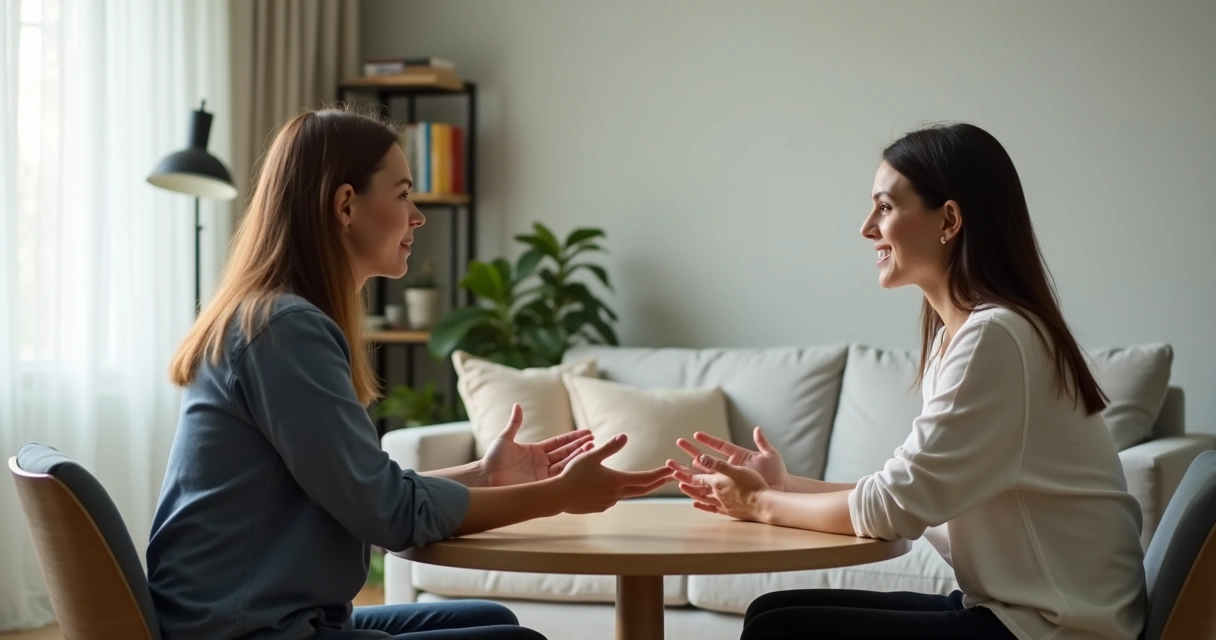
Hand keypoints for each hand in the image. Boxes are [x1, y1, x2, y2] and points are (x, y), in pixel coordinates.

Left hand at [482, 404, 594, 486]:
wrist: (486, 479)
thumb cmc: (493, 459)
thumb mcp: (505, 439)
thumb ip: (515, 423)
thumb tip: (518, 405)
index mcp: (535, 451)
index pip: (559, 443)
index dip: (573, 438)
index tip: (587, 433)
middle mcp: (541, 463)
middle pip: (565, 454)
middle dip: (580, 447)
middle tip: (594, 441)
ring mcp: (542, 475)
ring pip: (565, 465)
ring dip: (579, 458)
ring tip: (592, 450)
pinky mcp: (541, 486)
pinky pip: (559, 479)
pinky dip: (570, 472)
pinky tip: (581, 467)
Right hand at [556, 433, 673, 513]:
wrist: (558, 497)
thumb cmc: (573, 475)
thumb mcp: (591, 456)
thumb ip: (609, 447)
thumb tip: (625, 436)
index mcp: (618, 480)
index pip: (646, 478)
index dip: (661, 474)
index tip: (672, 470)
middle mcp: (617, 494)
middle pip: (643, 489)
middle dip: (657, 482)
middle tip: (670, 477)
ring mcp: (608, 502)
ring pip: (628, 493)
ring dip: (639, 487)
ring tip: (646, 481)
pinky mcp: (600, 507)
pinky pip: (614, 498)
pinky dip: (620, 492)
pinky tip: (614, 488)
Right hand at [667, 426, 786, 490]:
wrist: (780, 490)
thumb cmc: (777, 472)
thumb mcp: (771, 456)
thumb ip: (763, 443)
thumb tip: (758, 429)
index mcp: (739, 456)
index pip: (720, 446)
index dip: (708, 440)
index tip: (696, 434)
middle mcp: (731, 467)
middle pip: (708, 458)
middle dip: (692, 451)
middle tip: (678, 443)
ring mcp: (729, 480)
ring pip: (706, 475)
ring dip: (691, 471)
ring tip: (676, 467)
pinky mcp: (730, 493)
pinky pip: (713, 492)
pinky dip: (701, 492)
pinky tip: (689, 492)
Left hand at [670, 454, 770, 521]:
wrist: (764, 505)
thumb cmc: (753, 485)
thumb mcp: (735, 470)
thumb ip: (717, 464)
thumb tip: (700, 457)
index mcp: (717, 482)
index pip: (696, 477)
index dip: (684, 472)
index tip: (672, 468)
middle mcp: (716, 494)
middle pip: (696, 486)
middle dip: (684, 479)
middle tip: (673, 474)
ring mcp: (722, 504)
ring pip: (701, 497)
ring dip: (691, 492)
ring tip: (682, 488)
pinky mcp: (728, 511)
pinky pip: (711, 509)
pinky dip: (702, 506)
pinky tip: (696, 505)